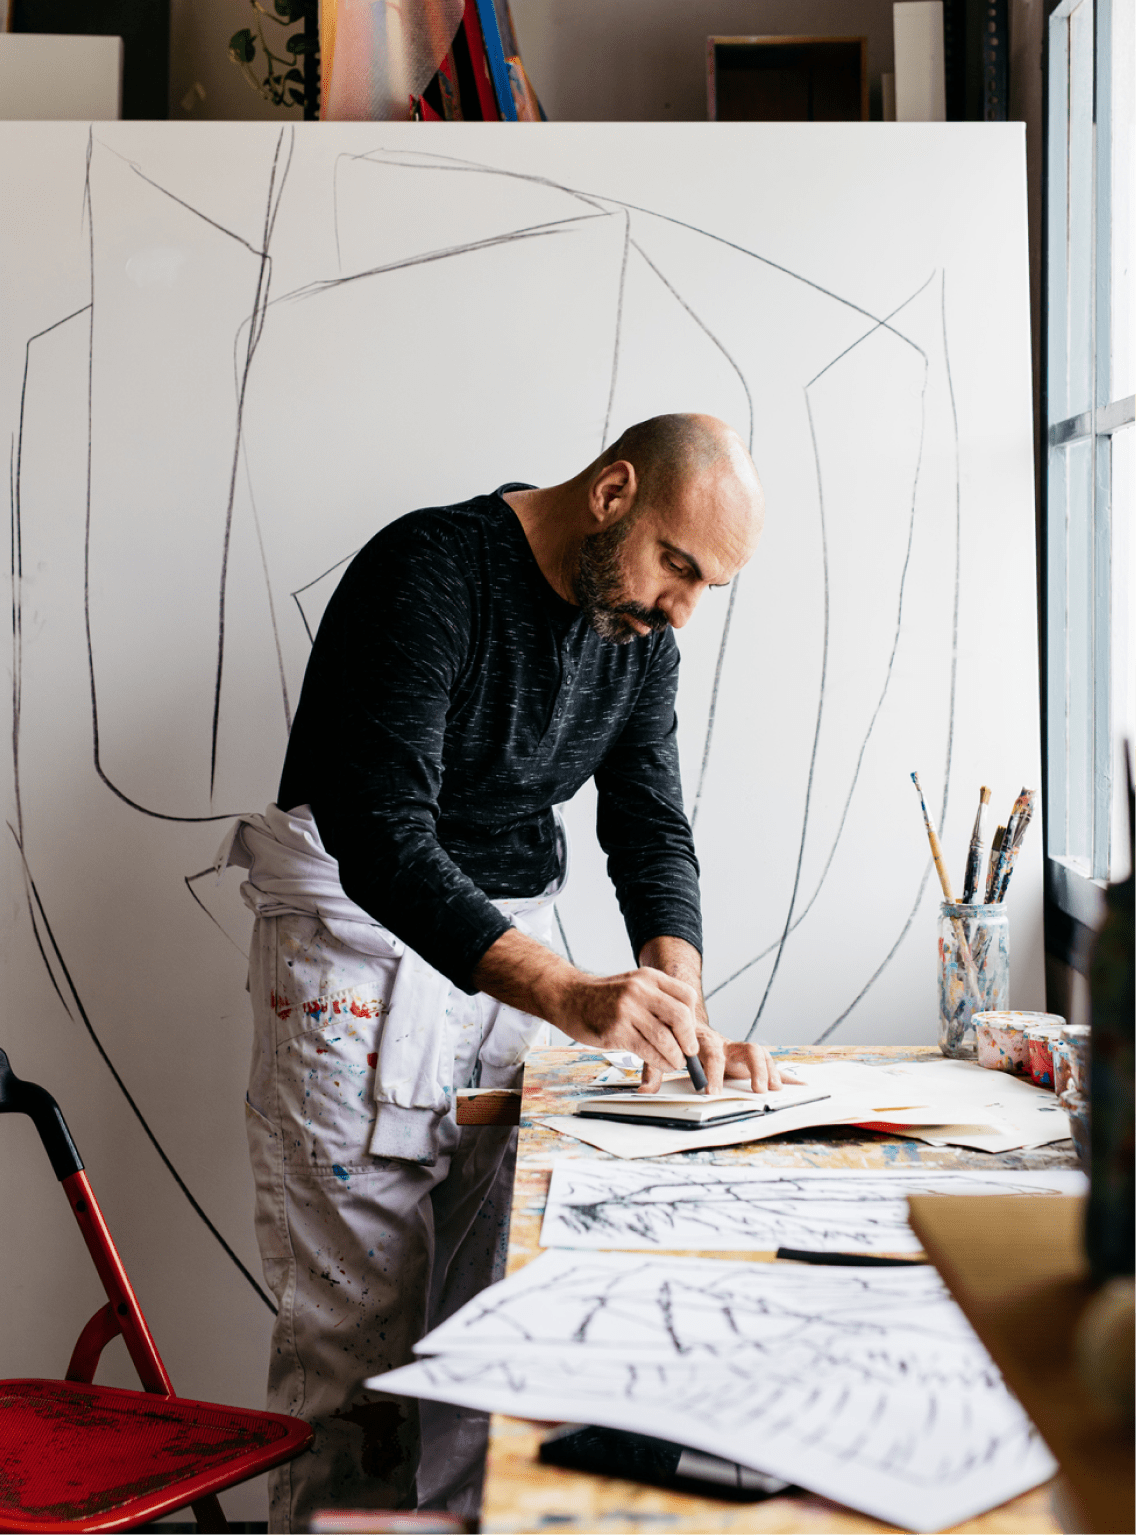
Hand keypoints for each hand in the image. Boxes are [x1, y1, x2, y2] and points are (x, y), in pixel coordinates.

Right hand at [554, 966, 702, 1077]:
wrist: (569, 998)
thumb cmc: (604, 997)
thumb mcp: (634, 987)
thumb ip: (657, 1001)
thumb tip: (685, 1031)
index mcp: (648, 977)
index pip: (686, 996)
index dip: (693, 1018)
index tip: (689, 1032)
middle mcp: (639, 990)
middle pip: (680, 1016)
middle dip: (688, 1039)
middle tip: (689, 1052)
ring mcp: (626, 1010)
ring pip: (664, 1038)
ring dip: (675, 1056)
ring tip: (676, 1063)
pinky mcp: (616, 1030)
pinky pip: (647, 1050)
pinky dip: (659, 1062)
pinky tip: (661, 1064)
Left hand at [637, 1024, 800, 1094]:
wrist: (684, 1014)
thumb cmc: (673, 1038)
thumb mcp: (660, 1052)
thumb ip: (653, 1069)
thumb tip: (643, 1091)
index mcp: (704, 1041)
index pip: (711, 1053)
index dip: (712, 1072)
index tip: (711, 1092)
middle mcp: (725, 1043)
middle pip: (747, 1050)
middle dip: (753, 1070)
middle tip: (756, 1090)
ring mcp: (738, 1050)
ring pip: (761, 1053)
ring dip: (770, 1071)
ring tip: (774, 1090)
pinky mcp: (748, 1059)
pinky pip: (769, 1064)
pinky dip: (785, 1074)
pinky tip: (800, 1085)